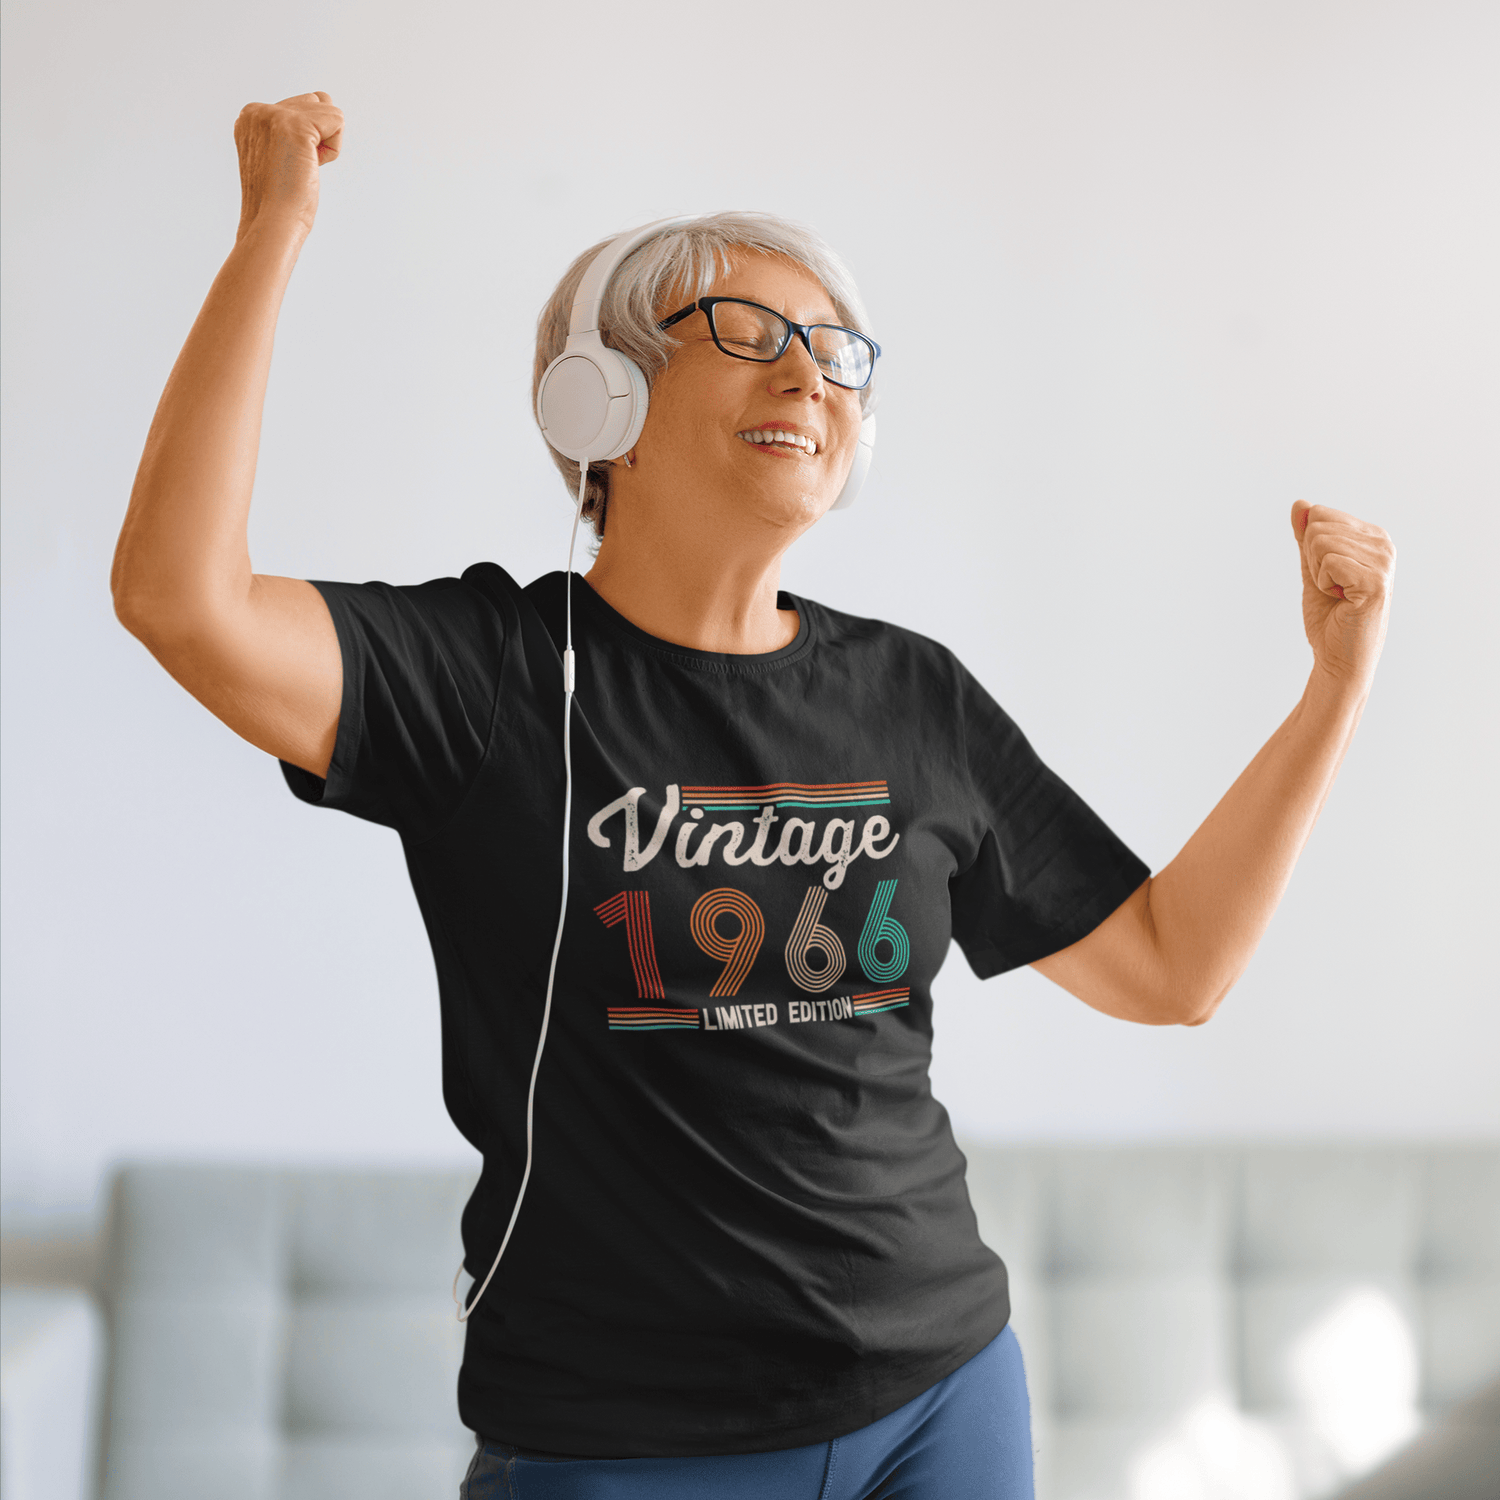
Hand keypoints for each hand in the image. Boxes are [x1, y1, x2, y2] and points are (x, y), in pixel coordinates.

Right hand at [233, 91, 342, 241]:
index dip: (306, 142)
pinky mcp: (296, 126)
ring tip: (303, 167)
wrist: (273, 224)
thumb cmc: (280, 201)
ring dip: (327, 144)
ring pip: (328, 110)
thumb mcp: (280, 154)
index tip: (287, 165)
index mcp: (250, 117)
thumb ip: (293, 126)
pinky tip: (312, 166)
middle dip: (317, 138)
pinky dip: (334, 150)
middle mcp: (257, 111)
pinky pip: (338, 121)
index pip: (301, 107)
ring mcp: (275, 116)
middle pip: (315, 103)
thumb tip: (322, 97)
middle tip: (297, 167)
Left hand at [1291, 500, 1394, 688]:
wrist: (1338, 658)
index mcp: (1372, 537)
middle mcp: (1383, 544)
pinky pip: (1329, 562)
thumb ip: (1307, 538)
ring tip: (1339, 595)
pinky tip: (1343, 600)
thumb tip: (1300, 504)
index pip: (1319, 514)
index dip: (1309, 548)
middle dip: (1312, 561)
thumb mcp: (1312, 569)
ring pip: (1320, 543)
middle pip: (1317, 526)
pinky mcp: (1376, 581)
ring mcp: (1383, 561)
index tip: (1328, 575)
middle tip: (1332, 588)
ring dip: (1318, 574)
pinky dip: (1324, 583)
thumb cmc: (1329, 618)